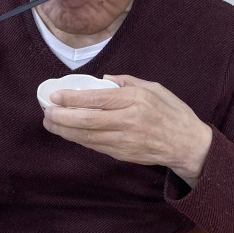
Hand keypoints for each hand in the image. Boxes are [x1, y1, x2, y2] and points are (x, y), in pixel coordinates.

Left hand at [43, 74, 211, 186]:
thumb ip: (126, 81)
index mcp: (135, 100)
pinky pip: (95, 146)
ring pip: (87, 137)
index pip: (97, 98)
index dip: (72, 98)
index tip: (55, 96)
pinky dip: (79, 140)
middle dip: (62, 117)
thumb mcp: (153, 87)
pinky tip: (68, 133)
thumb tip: (102, 78)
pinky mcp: (122, 154)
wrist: (186, 144)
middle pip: (87, 121)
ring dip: (65, 131)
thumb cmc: (171, 112)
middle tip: (47, 112)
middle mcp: (128, 121)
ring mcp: (125, 140)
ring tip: (50, 123)